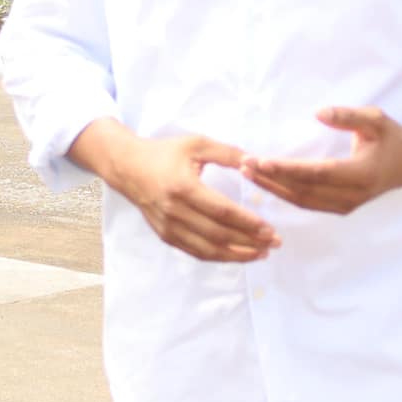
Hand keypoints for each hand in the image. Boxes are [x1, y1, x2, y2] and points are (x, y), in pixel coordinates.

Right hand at [103, 132, 277, 262]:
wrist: (128, 167)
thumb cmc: (164, 153)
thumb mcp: (196, 144)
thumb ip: (227, 153)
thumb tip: (255, 161)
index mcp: (184, 187)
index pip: (222, 211)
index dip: (248, 222)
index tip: (270, 229)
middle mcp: (175, 211)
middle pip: (218, 234)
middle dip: (249, 241)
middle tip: (274, 243)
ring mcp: (169, 227)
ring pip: (208, 249)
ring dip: (237, 255)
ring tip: (261, 254)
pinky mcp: (166, 235)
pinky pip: (195, 252)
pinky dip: (218, 257)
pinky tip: (236, 255)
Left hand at [239, 107, 401, 215]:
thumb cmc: (392, 136)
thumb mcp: (375, 119)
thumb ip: (348, 116)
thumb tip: (318, 113)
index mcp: (361, 173)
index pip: (317, 173)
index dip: (287, 169)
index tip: (261, 160)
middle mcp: (352, 195)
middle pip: (304, 191)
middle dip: (271, 179)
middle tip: (244, 165)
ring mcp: (346, 205)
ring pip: (303, 201)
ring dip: (273, 188)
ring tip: (248, 173)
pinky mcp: (341, 208)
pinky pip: (308, 203)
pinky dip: (285, 194)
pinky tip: (267, 182)